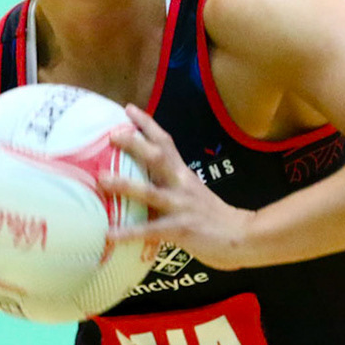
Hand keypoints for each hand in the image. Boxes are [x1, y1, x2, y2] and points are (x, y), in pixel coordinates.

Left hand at [100, 105, 259, 269]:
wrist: (243, 236)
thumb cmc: (213, 216)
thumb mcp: (192, 192)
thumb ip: (169, 185)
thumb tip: (139, 180)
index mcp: (183, 174)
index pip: (166, 142)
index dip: (147, 124)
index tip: (128, 109)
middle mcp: (182, 184)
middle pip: (158, 157)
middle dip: (135, 144)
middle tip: (112, 135)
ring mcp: (181, 206)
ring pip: (151, 192)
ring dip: (125, 184)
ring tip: (102, 180)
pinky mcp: (181, 229)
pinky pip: (151, 230)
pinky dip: (129, 232)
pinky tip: (110, 234)